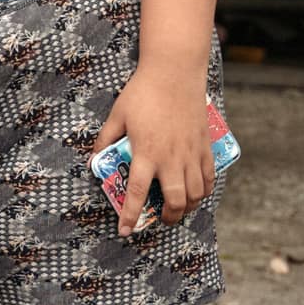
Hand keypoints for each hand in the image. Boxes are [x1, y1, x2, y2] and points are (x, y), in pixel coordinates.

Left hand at [92, 66, 212, 235]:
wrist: (173, 74)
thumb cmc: (142, 93)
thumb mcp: (117, 115)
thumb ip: (105, 139)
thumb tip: (94, 158)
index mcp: (146, 153)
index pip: (138, 193)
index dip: (130, 215)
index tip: (125, 231)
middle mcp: (171, 159)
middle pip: (175, 201)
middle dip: (169, 217)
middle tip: (162, 219)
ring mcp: (191, 154)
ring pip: (196, 194)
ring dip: (188, 206)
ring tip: (179, 208)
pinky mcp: (204, 147)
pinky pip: (209, 177)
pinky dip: (204, 190)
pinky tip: (197, 192)